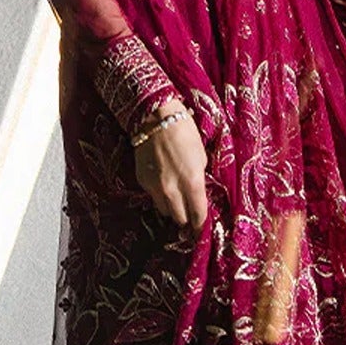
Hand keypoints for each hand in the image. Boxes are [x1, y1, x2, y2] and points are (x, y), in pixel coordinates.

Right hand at [133, 97, 208, 231]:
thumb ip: (199, 179)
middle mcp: (173, 189)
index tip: (202, 227)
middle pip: (180, 219)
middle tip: (190, 212)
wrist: (156, 117)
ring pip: (164, 211)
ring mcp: (155, 187)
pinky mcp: (142, 181)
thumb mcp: (201, 156)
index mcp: (192, 182)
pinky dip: (159, 194)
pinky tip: (163, 181)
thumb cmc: (185, 132)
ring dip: (172, 208)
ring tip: (176, 197)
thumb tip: (198, 193)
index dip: (201, 224)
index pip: (198, 215)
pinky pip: (153, 197)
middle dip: (186, 218)